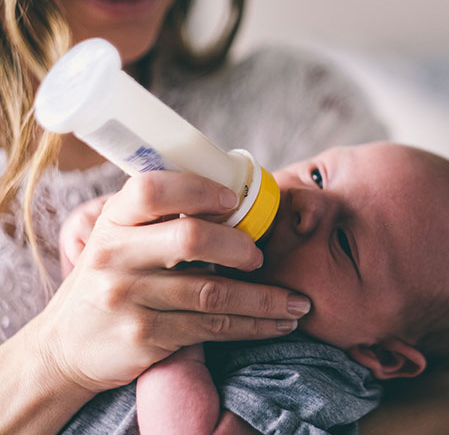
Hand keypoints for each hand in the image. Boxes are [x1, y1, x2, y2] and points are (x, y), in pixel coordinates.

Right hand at [34, 171, 308, 392]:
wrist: (65, 346)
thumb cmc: (111, 280)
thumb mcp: (120, 239)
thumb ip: (160, 218)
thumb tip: (234, 198)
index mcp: (114, 220)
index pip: (154, 189)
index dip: (200, 190)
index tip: (233, 201)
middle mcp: (115, 255)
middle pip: (191, 238)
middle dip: (240, 247)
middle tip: (261, 257)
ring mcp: (128, 298)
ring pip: (213, 292)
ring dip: (266, 299)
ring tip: (297, 302)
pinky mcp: (145, 336)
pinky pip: (212, 327)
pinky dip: (253, 326)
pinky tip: (277, 323)